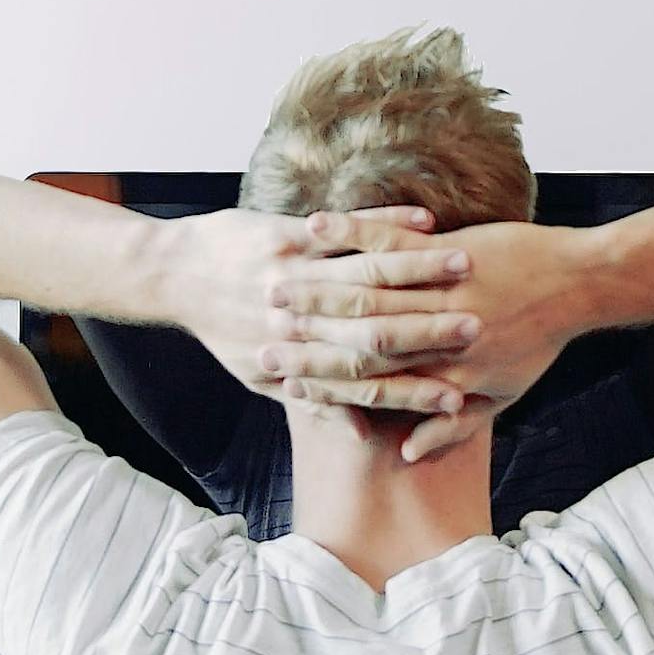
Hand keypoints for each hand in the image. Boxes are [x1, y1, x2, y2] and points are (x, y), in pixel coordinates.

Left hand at [160, 205, 476, 397]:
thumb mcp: (258, 376)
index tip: (459, 394)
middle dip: (432, 328)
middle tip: (481, 328)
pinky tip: (424, 220)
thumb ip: (312, 404)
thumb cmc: (222, 328)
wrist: (172, 275)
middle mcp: (297, 321)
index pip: (365, 383)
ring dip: (421, 269)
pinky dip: (385, 224)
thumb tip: (359, 434)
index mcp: (296, 360)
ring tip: (467, 266)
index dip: (413, 389)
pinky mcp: (283, 235)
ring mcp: (291, 273)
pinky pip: (345, 229)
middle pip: (376, 330)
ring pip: (367, 273)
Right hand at [265, 219, 590, 460]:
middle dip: (301, 336)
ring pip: (363, 290)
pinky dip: (348, 232)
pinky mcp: (447, 249)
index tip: (278, 381)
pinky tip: (313, 226)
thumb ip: (452, 426)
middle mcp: (435, 336)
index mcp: (443, 374)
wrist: (580, 285)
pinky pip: (388, 239)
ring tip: (270, 281)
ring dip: (312, 285)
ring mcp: (441, 291)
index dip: (318, 383)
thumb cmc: (539, 341)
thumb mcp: (502, 395)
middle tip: (256, 335)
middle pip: (353, 338)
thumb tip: (406, 452)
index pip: (366, 384)